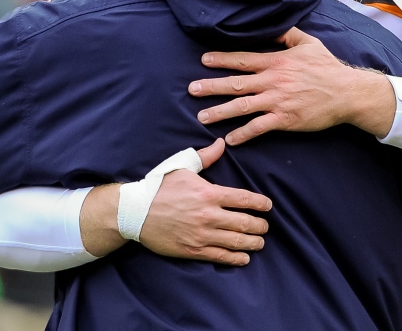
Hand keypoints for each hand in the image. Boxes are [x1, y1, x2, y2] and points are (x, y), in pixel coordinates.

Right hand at [138, 138, 272, 265]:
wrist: (134, 212)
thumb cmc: (158, 187)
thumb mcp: (181, 167)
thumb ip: (205, 157)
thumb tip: (221, 143)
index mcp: (208, 193)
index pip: (244, 199)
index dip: (261, 204)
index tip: (268, 206)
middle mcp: (208, 215)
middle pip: (245, 222)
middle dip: (260, 226)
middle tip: (265, 227)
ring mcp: (201, 234)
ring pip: (236, 241)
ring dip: (253, 243)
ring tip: (259, 242)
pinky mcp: (193, 250)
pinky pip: (221, 256)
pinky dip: (236, 258)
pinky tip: (244, 257)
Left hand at [188, 28, 395, 143]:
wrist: (347, 93)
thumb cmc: (328, 67)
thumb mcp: (309, 43)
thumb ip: (288, 35)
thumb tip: (273, 29)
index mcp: (277, 62)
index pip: (243, 59)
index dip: (221, 59)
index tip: (203, 60)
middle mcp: (273, 81)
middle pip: (236, 83)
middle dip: (212, 86)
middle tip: (192, 90)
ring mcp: (278, 101)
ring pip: (242, 106)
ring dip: (220, 112)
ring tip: (202, 116)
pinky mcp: (285, 120)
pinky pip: (259, 127)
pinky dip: (244, 134)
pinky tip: (231, 139)